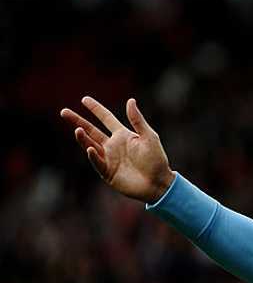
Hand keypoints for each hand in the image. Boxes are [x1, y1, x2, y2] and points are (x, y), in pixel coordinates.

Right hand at [60, 97, 174, 203]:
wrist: (158, 183)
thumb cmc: (156, 160)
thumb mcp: (149, 137)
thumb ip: (137, 120)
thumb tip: (130, 100)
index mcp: (123, 135)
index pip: (106, 118)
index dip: (96, 109)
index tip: (84, 99)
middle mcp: (113, 145)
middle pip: (91, 130)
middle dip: (78, 121)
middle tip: (64, 112)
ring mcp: (108, 158)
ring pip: (91, 145)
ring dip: (83, 138)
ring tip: (77, 130)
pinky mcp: (107, 172)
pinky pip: (97, 162)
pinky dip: (93, 156)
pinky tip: (90, 148)